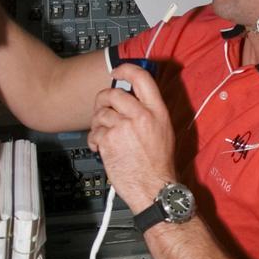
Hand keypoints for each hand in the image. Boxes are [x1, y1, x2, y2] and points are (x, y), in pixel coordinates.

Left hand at [88, 63, 177, 210]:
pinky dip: (95, 140)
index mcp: (157, 112)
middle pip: (113, 93)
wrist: (154, 188)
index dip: (125, 70)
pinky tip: (103, 148)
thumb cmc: (159, 164)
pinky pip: (94, 132)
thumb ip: (149, 111)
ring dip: (99, 124)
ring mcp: (123, 128)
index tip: (117, 72)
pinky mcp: (109, 140)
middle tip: (104, 109)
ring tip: (106, 136)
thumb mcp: (164, 131)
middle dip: (104, 100)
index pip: (141, 77)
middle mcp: (140, 116)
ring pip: (100, 113)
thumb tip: (132, 97)